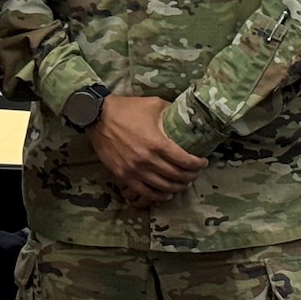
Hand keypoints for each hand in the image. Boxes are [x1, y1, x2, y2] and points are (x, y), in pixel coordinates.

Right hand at [88, 95, 207, 207]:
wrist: (97, 116)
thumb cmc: (126, 109)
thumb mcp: (153, 104)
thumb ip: (170, 111)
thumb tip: (185, 114)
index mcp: (157, 143)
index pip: (185, 161)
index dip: (198, 164)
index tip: (203, 162)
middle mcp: (148, 160)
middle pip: (176, 176)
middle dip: (190, 176)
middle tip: (195, 173)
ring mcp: (135, 170)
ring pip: (163, 186)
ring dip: (177, 187)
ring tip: (184, 183)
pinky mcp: (123, 175)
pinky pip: (145, 192)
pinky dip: (159, 195)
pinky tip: (166, 193)